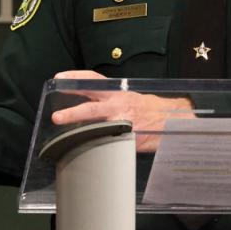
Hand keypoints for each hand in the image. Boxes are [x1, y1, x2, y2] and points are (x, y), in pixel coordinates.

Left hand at [51, 71, 193, 151]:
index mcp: (117, 92)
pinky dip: (98, 147)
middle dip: (73, 112)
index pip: (93, 80)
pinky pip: (110, 143)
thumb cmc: (148, 108)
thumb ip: (109, 101)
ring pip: (98, 127)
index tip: (59, 78)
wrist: (173, 117)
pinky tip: (86, 152)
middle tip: (56, 117)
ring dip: (81, 134)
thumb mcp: (128, 97)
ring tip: (66, 140)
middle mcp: (119, 105)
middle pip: (92, 106)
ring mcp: (124, 122)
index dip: (75, 77)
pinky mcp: (130, 138)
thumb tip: (86, 108)